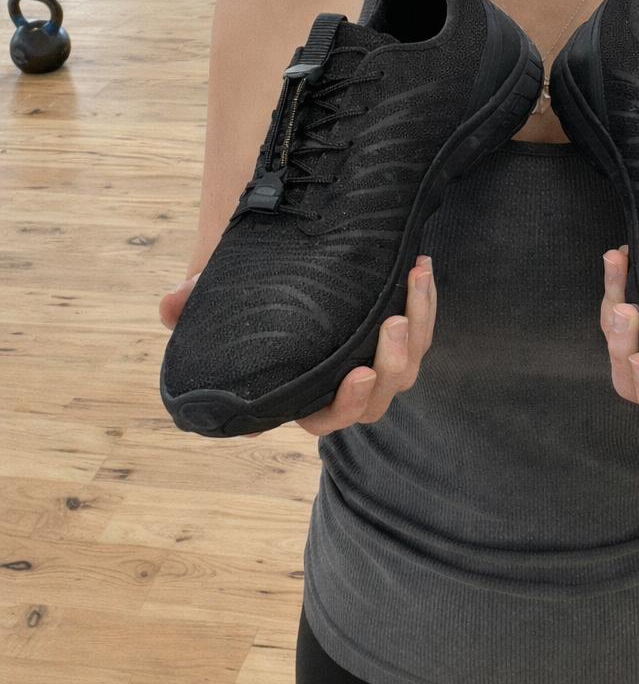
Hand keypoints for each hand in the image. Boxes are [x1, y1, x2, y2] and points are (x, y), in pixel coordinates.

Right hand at [159, 255, 436, 435]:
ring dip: (417, 325)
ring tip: (414, 277)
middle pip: (377, 398)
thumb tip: (168, 306)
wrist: (287, 269)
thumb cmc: (251, 295)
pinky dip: (425, 301)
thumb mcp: (222, 294)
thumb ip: (196, 300)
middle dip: (390, 364)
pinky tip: (420, 266)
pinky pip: (421, 330)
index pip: (324, 418)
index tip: (354, 375)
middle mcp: (342, 387)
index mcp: (302, 395)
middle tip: (392, 322)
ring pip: (406, 364)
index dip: (343, 404)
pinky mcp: (398, 333)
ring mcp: (374, 362)